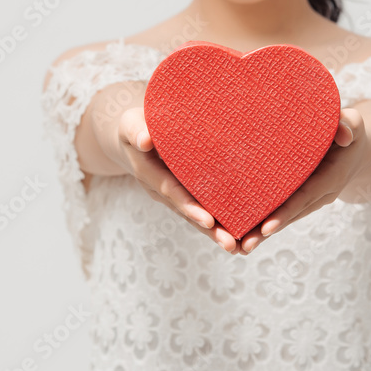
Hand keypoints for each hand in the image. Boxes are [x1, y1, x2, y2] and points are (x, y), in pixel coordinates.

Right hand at [108, 106, 238, 252]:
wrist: (135, 135)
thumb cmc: (136, 125)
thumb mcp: (130, 123)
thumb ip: (136, 131)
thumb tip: (144, 140)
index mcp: (149, 174)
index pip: (172, 191)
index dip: (189, 206)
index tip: (209, 221)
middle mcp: (162, 190)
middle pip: (187, 212)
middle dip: (208, 229)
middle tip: (230, 244)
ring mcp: (173, 195)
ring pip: (195, 216)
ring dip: (215, 233)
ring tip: (238, 247)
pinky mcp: (185, 193)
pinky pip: (201, 208)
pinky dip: (217, 222)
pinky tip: (240, 234)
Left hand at [239, 107, 363, 253]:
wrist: (355, 148)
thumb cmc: (351, 131)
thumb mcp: (354, 123)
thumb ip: (350, 124)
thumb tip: (345, 135)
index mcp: (331, 177)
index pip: (305, 196)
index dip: (286, 212)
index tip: (266, 227)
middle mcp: (321, 194)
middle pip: (292, 215)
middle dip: (268, 230)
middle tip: (244, 245)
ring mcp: (312, 199)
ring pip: (286, 218)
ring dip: (263, 233)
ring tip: (238, 247)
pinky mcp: (302, 198)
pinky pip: (284, 211)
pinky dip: (265, 223)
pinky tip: (244, 233)